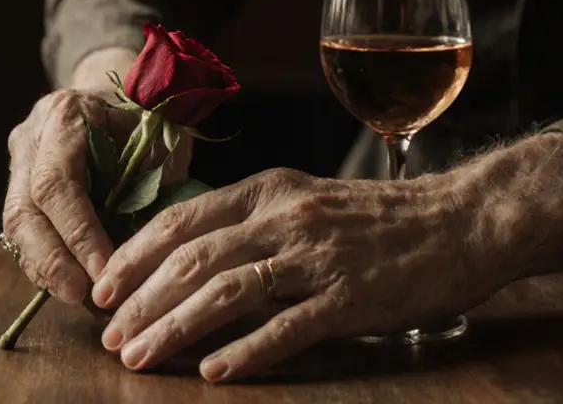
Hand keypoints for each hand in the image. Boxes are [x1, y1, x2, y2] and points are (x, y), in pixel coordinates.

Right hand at [3, 88, 193, 304]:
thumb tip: (140, 256)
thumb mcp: (161, 144)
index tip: (106, 271)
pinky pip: (23, 230)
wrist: (120, 93)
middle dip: (51, 259)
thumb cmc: (148, 118)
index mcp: (66, 115)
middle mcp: (31, 136)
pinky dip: (44, 261)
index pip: (57, 182)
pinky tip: (68, 284)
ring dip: (44, 267)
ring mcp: (19, 160)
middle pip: (23, 208)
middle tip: (82, 296)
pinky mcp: (19, 184)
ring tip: (76, 297)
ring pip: (15, 223)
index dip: (78, 233)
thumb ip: (151, 188)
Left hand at [90, 167, 510, 382]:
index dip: (133, 257)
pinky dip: (247, 350)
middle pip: (193, 259)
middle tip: (111, 337)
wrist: (461, 221)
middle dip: (141, 301)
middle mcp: (285, 217)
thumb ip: (252, 223)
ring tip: (141, 358)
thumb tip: (187, 261)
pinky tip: (216, 372)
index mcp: (268, 191)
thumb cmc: (379, 219)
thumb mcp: (306, 201)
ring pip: (227, 291)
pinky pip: (288, 326)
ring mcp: (317, 257)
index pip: (181, 221)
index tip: (101, 291)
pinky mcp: (351, 297)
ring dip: (175, 327)